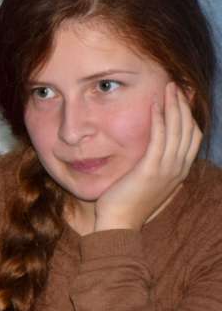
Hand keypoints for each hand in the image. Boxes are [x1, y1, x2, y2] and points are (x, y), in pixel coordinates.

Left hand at [93, 82, 200, 231]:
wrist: (118, 225)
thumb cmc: (127, 205)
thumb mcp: (149, 185)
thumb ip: (157, 171)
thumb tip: (156, 162)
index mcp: (179, 171)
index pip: (193, 136)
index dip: (190, 115)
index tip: (184, 97)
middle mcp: (178, 168)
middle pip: (189, 129)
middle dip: (184, 105)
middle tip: (178, 85)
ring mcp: (167, 169)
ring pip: (177, 130)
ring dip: (173, 106)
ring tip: (168, 87)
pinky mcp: (151, 169)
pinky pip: (159, 139)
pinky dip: (159, 120)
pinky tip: (154, 105)